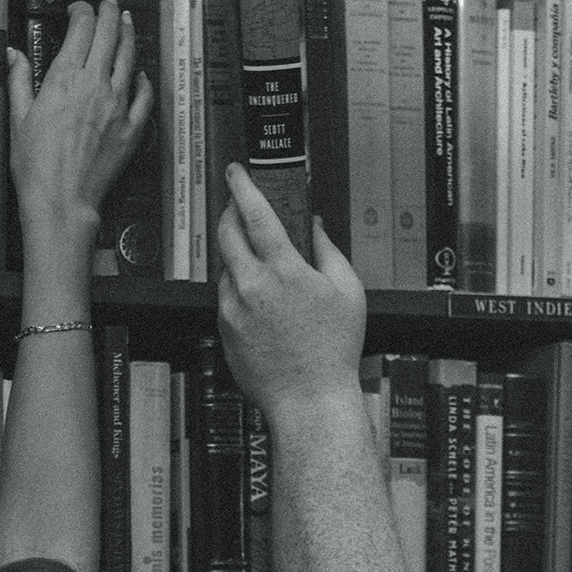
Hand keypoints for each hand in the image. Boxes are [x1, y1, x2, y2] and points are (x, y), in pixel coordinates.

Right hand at [8, 0, 152, 257]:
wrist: (62, 201)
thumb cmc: (35, 165)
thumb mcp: (18, 118)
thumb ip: (18, 80)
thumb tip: (11, 53)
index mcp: (66, 77)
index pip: (81, 27)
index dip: (81, 11)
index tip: (77, 10)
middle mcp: (96, 84)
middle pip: (110, 34)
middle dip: (108, 13)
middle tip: (107, 4)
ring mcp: (118, 105)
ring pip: (130, 57)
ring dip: (128, 35)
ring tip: (125, 22)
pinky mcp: (132, 128)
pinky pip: (145, 95)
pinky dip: (143, 78)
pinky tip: (140, 72)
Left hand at [216, 163, 366, 424]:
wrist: (308, 398)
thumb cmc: (333, 350)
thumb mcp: (348, 291)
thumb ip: (328, 250)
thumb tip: (314, 226)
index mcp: (284, 270)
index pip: (255, 213)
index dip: (243, 186)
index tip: (236, 173)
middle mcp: (252, 286)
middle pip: (226, 232)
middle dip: (229, 212)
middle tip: (239, 207)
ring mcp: (233, 309)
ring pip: (225, 266)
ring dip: (237, 255)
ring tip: (261, 264)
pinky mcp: (224, 329)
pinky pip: (225, 296)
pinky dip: (237, 287)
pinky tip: (260, 300)